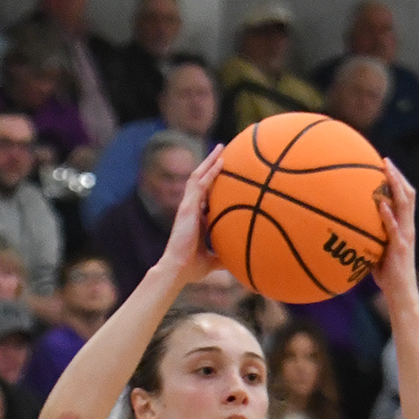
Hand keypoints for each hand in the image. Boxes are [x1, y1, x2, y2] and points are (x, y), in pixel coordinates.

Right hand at [157, 145, 224, 289]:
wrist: (178, 269)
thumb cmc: (192, 268)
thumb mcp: (213, 261)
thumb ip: (225, 258)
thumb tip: (241, 262)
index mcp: (196, 219)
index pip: (205, 196)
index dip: (213, 184)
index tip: (225, 175)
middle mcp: (191, 209)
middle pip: (200, 181)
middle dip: (210, 165)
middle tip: (222, 152)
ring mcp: (188, 206)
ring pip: (198, 177)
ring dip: (209, 162)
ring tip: (221, 148)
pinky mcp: (187, 207)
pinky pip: (199, 184)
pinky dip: (210, 172)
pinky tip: (220, 162)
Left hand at [372, 164, 415, 305]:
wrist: (401, 294)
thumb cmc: (388, 276)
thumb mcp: (377, 252)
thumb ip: (369, 238)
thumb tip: (347, 230)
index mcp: (404, 227)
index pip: (405, 198)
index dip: (397, 180)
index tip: (385, 164)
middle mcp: (408, 227)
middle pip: (408, 194)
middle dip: (397, 175)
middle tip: (385, 161)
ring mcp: (405, 236)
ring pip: (405, 205)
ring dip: (396, 186)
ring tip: (386, 172)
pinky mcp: (400, 248)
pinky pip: (394, 228)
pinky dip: (388, 215)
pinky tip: (380, 204)